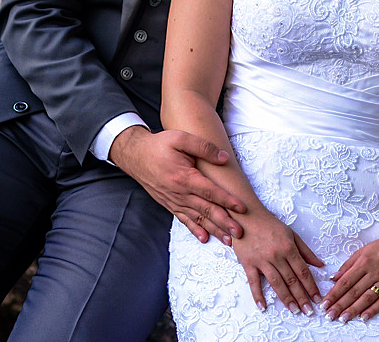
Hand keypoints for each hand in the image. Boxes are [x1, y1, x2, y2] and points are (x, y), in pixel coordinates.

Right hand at [109, 126, 244, 243]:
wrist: (135, 155)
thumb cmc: (159, 145)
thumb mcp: (180, 138)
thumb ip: (203, 147)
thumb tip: (224, 158)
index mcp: (184, 177)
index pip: (210, 192)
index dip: (227, 200)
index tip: (242, 208)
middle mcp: (179, 193)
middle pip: (206, 210)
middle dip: (225, 222)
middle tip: (240, 233)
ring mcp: (174, 200)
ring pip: (197, 218)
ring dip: (214, 230)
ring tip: (229, 240)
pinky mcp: (169, 204)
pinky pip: (184, 219)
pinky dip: (195, 229)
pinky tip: (205, 238)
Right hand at [231, 213, 324, 315]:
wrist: (245, 215)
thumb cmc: (269, 224)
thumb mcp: (291, 234)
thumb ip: (305, 251)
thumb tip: (320, 265)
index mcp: (288, 247)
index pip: (303, 271)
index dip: (311, 287)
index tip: (317, 299)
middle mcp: (276, 255)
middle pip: (291, 280)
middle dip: (302, 297)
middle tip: (309, 312)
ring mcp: (261, 259)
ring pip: (276, 283)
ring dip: (286, 298)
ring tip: (294, 310)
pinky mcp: (247, 262)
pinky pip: (253, 281)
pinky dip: (258, 295)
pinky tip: (263, 306)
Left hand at [321, 232, 378, 321]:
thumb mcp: (362, 251)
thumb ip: (347, 265)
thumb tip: (334, 278)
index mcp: (363, 263)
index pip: (345, 282)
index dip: (333, 294)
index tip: (324, 303)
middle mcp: (373, 272)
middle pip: (354, 292)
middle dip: (340, 305)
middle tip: (329, 315)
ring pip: (367, 298)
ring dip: (354, 310)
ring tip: (343, 318)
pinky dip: (373, 310)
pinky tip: (363, 317)